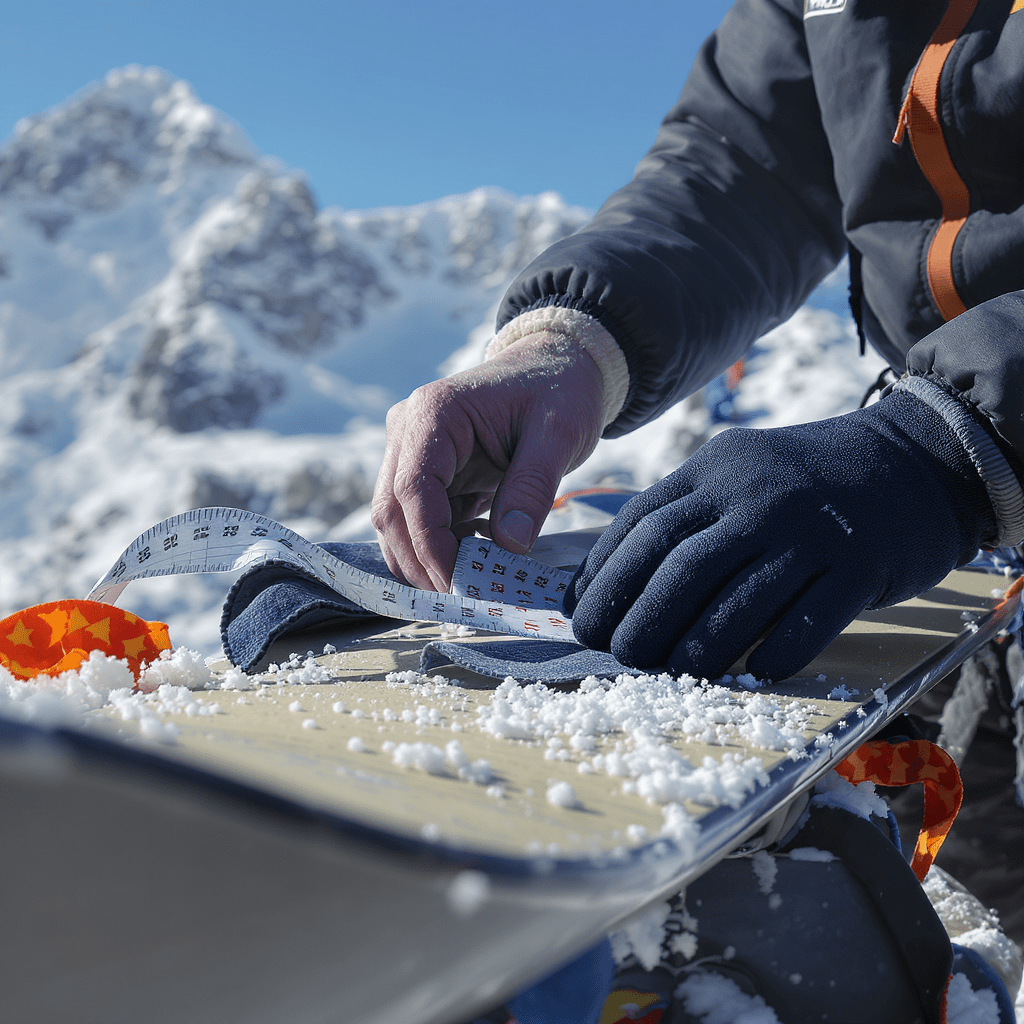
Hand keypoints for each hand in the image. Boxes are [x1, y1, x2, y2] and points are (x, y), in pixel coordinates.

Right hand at [371, 333, 603, 590]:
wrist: (558, 366)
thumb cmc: (559, 390)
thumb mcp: (558, 435)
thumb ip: (531, 488)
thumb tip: (511, 547)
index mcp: (433, 413)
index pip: (411, 490)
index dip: (429, 544)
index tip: (456, 582)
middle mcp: (409, 430)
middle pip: (391, 511)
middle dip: (420, 561)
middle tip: (460, 600)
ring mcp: (411, 451)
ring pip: (397, 521)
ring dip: (426, 559)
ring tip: (471, 584)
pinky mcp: (427, 471)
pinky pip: (420, 520)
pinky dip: (441, 548)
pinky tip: (476, 559)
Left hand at [564, 389, 993, 680]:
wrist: (912, 460)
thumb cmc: (800, 483)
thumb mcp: (736, 474)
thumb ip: (680, 515)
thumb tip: (605, 583)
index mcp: (715, 469)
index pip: (642, 526)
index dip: (604, 578)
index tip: (581, 620)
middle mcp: (757, 496)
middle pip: (681, 565)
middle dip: (639, 617)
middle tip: (618, 655)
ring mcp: (809, 530)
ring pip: (739, 598)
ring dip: (697, 645)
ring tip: (672, 672)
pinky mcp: (858, 565)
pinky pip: (808, 621)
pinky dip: (775, 652)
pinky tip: (752, 673)